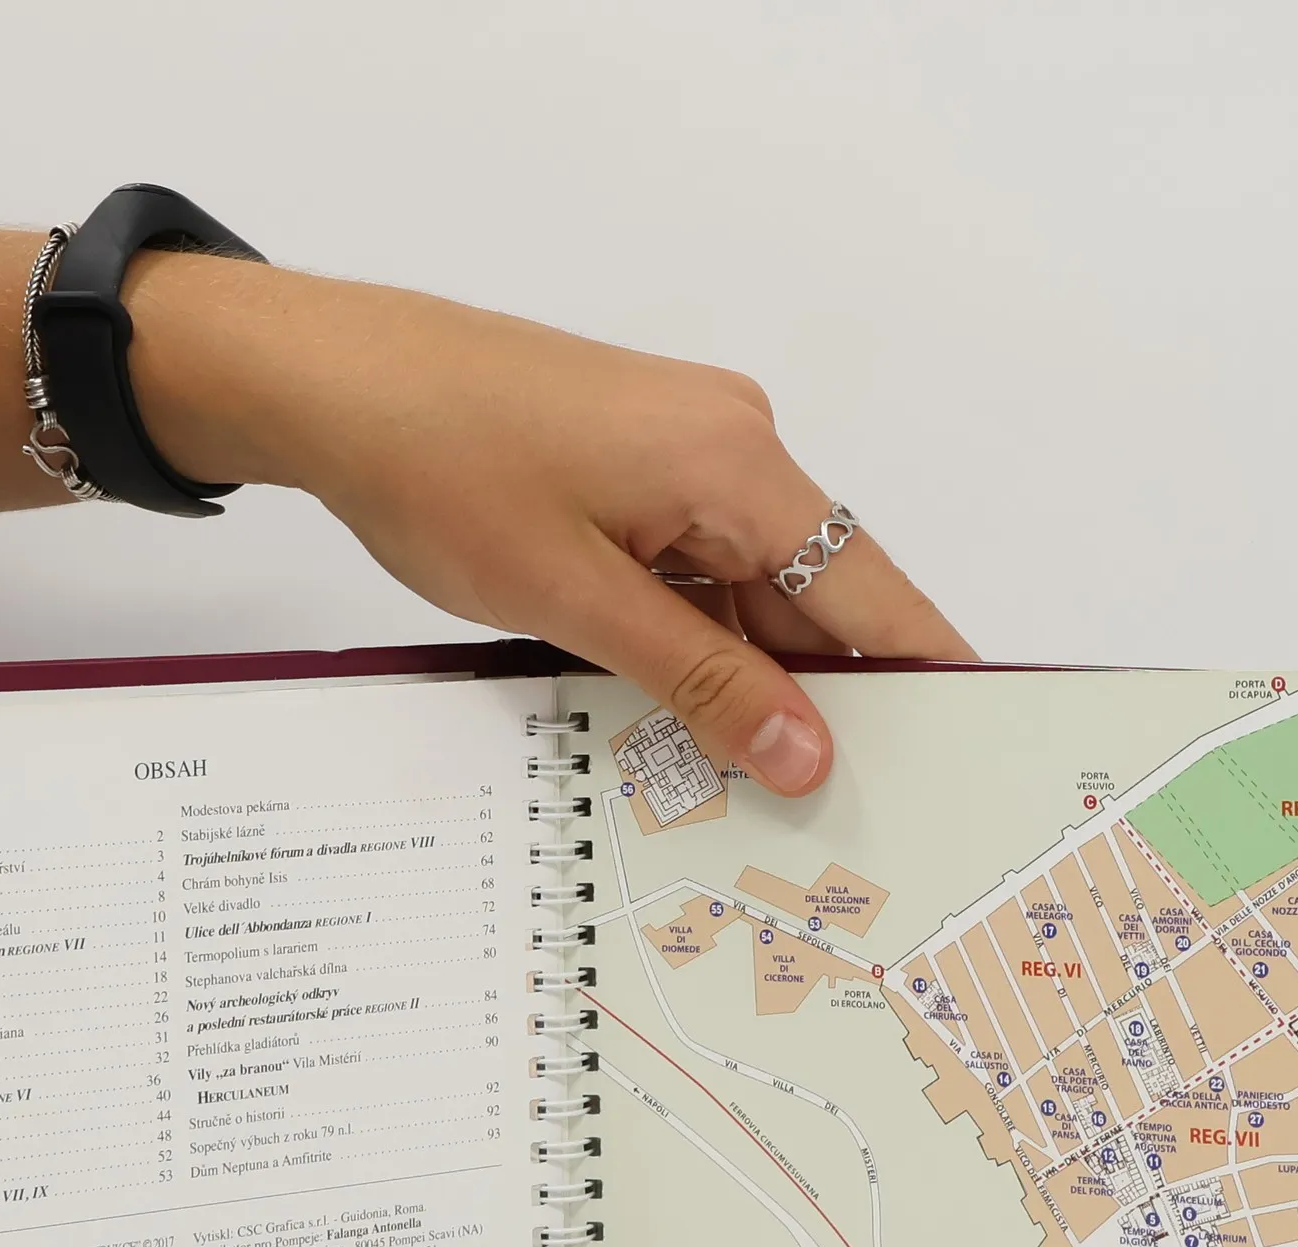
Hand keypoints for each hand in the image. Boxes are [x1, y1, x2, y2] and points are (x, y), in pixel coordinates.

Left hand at [126, 256, 975, 795]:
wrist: (333, 382)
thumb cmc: (441, 468)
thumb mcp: (576, 599)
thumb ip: (700, 681)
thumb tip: (805, 754)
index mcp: (740, 465)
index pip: (872, 591)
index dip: (924, 676)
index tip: (964, 753)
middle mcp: (732, 446)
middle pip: (811, 597)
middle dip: (818, 699)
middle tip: (833, 813)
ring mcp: (680, 453)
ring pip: (746, 591)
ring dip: (741, 677)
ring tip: (745, 785)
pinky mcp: (632, 468)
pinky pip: (693, 568)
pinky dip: (690, 638)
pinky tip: (677, 713)